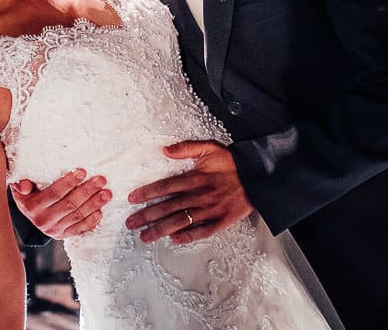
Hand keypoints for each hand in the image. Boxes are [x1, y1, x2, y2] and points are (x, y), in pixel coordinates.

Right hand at [11, 169, 111, 239]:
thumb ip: (20, 184)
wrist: (28, 214)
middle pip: (69, 204)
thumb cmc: (27, 194)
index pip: (54, 193)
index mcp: (32, 207)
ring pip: (77, 216)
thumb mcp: (19, 188)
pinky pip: (79, 229)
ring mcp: (54, 230)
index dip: (69, 183)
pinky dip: (91, 222)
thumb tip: (25, 185)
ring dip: (94, 204)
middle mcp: (43, 220)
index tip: (82, 171)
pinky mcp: (62, 235)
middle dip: (87, 191)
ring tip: (107, 193)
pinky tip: (100, 212)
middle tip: (101, 180)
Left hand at [125, 141, 252, 244]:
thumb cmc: (231, 162)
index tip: (132, 199)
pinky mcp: (221, 221)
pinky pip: (202, 231)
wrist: (258, 176)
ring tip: (145, 236)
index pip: (165, 187)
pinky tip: (174, 240)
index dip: (147, 193)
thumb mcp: (209, 148)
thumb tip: (165, 150)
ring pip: (181, 221)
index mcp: (195, 178)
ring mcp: (210, 210)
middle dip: (147, 216)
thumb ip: (186, 148)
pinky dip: (188, 236)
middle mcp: (200, 195)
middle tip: (130, 223)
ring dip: (161, 230)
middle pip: (168, 207)